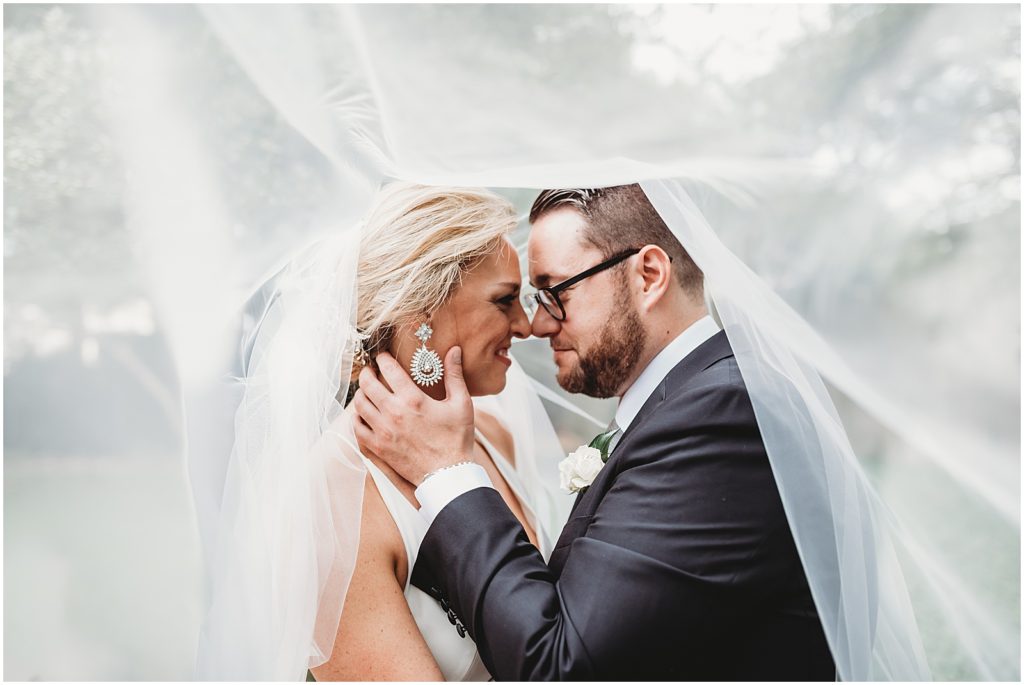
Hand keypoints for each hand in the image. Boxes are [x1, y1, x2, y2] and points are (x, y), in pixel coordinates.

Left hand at [352, 346, 474, 484]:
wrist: (448, 475)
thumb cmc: (456, 439)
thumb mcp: (461, 404)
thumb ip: (455, 375)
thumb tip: (454, 350)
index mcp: (413, 400)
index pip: (388, 369)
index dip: (382, 358)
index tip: (382, 356)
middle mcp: (393, 413)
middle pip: (367, 384)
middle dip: (367, 373)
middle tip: (370, 370)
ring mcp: (383, 431)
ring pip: (359, 404)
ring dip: (360, 393)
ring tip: (366, 390)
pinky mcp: (378, 447)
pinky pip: (357, 428)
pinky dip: (356, 417)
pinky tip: (362, 414)